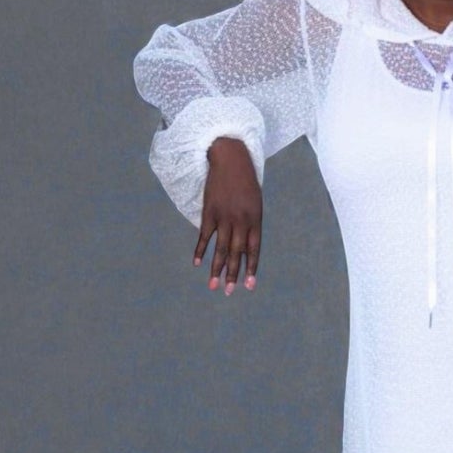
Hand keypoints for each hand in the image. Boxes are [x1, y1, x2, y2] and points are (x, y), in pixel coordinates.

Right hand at [196, 137, 261, 294]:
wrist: (231, 160)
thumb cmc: (246, 183)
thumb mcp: (255, 204)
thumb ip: (251, 225)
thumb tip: (244, 248)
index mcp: (255, 219)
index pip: (254, 250)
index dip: (251, 268)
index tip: (248, 286)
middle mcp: (241, 221)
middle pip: (236, 252)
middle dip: (233, 274)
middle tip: (229, 292)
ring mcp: (224, 216)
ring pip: (220, 248)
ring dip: (216, 268)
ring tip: (213, 285)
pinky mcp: (209, 211)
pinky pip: (204, 235)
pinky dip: (200, 250)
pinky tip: (196, 263)